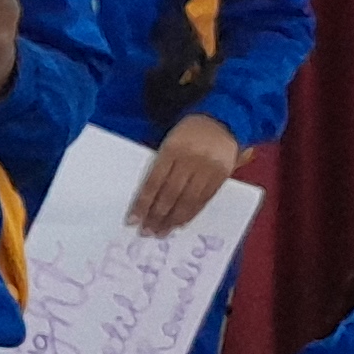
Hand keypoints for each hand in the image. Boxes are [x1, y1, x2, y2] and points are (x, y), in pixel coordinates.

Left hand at [129, 113, 244, 234]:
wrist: (221, 120)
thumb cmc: (188, 134)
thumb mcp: (170, 141)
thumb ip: (161, 165)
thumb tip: (145, 198)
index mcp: (172, 148)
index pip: (153, 181)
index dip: (142, 203)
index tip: (132, 220)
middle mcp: (190, 159)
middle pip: (170, 194)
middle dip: (156, 216)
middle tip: (147, 231)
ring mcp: (208, 168)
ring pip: (188, 200)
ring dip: (173, 220)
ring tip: (161, 232)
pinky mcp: (221, 175)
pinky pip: (204, 200)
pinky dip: (191, 214)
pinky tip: (180, 223)